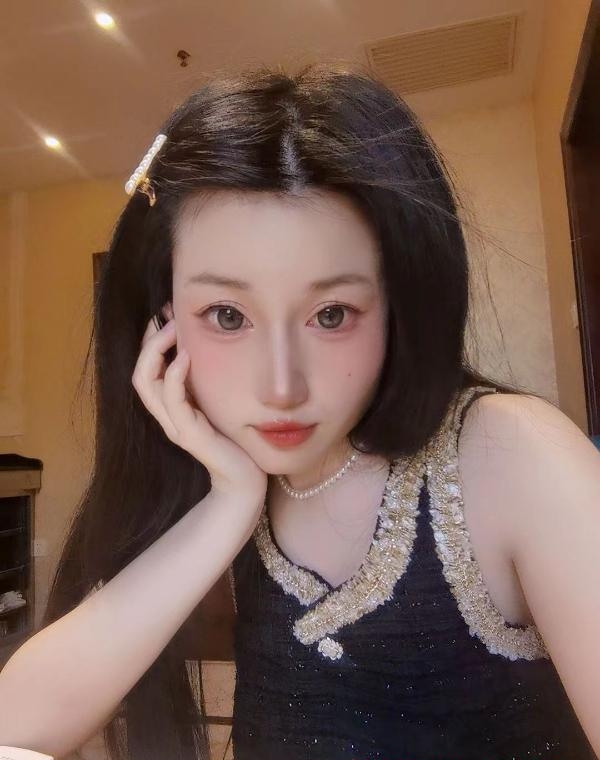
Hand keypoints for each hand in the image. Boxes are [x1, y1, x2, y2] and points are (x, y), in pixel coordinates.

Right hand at [132, 311, 267, 501]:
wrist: (246, 481)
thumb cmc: (236, 441)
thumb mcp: (219, 403)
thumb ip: (208, 382)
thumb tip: (209, 347)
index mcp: (172, 407)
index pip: (147, 369)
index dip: (151, 341)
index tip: (166, 313)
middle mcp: (167, 416)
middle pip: (139, 373)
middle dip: (149, 340)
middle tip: (166, 315)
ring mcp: (175, 425)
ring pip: (146, 382)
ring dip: (157, 350)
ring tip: (172, 328)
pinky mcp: (188, 435)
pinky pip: (172, 400)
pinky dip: (174, 375)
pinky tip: (185, 356)